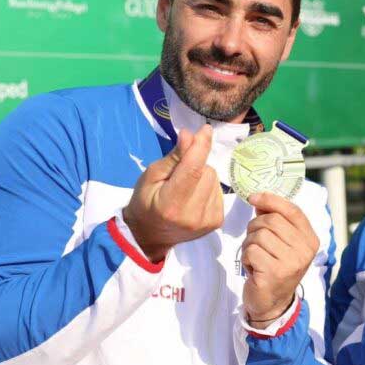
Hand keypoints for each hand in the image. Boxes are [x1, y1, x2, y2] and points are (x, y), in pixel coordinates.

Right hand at [122, 124, 223, 261]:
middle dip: (196, 165)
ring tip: (186, 188)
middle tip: (178, 175)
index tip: (205, 129)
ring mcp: (207, 221)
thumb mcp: (152, 175)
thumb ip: (174, 157)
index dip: (201, 147)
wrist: (150, 235)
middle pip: (207, 172)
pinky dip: (208, 188)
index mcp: (172, 204)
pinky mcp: (216, 222)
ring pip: (215, 180)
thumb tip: (190, 135)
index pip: (193, 169)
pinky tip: (194, 197)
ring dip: (203, 177)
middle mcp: (193, 215)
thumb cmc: (146, 201)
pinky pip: (219, 191)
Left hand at [241, 192, 319, 327]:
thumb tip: (259, 200)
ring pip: (259, 235)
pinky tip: (253, 268)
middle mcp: (304, 251)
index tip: (254, 198)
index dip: (271, 200)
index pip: (292, 210)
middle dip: (255, 227)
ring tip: (256, 257)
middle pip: (272, 220)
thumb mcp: (282, 243)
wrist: (273, 303)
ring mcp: (291, 263)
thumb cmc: (275, 267)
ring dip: (249, 244)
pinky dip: (246, 257)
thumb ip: (275, 221)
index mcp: (310, 240)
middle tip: (255, 242)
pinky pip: (251, 251)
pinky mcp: (274, 273)